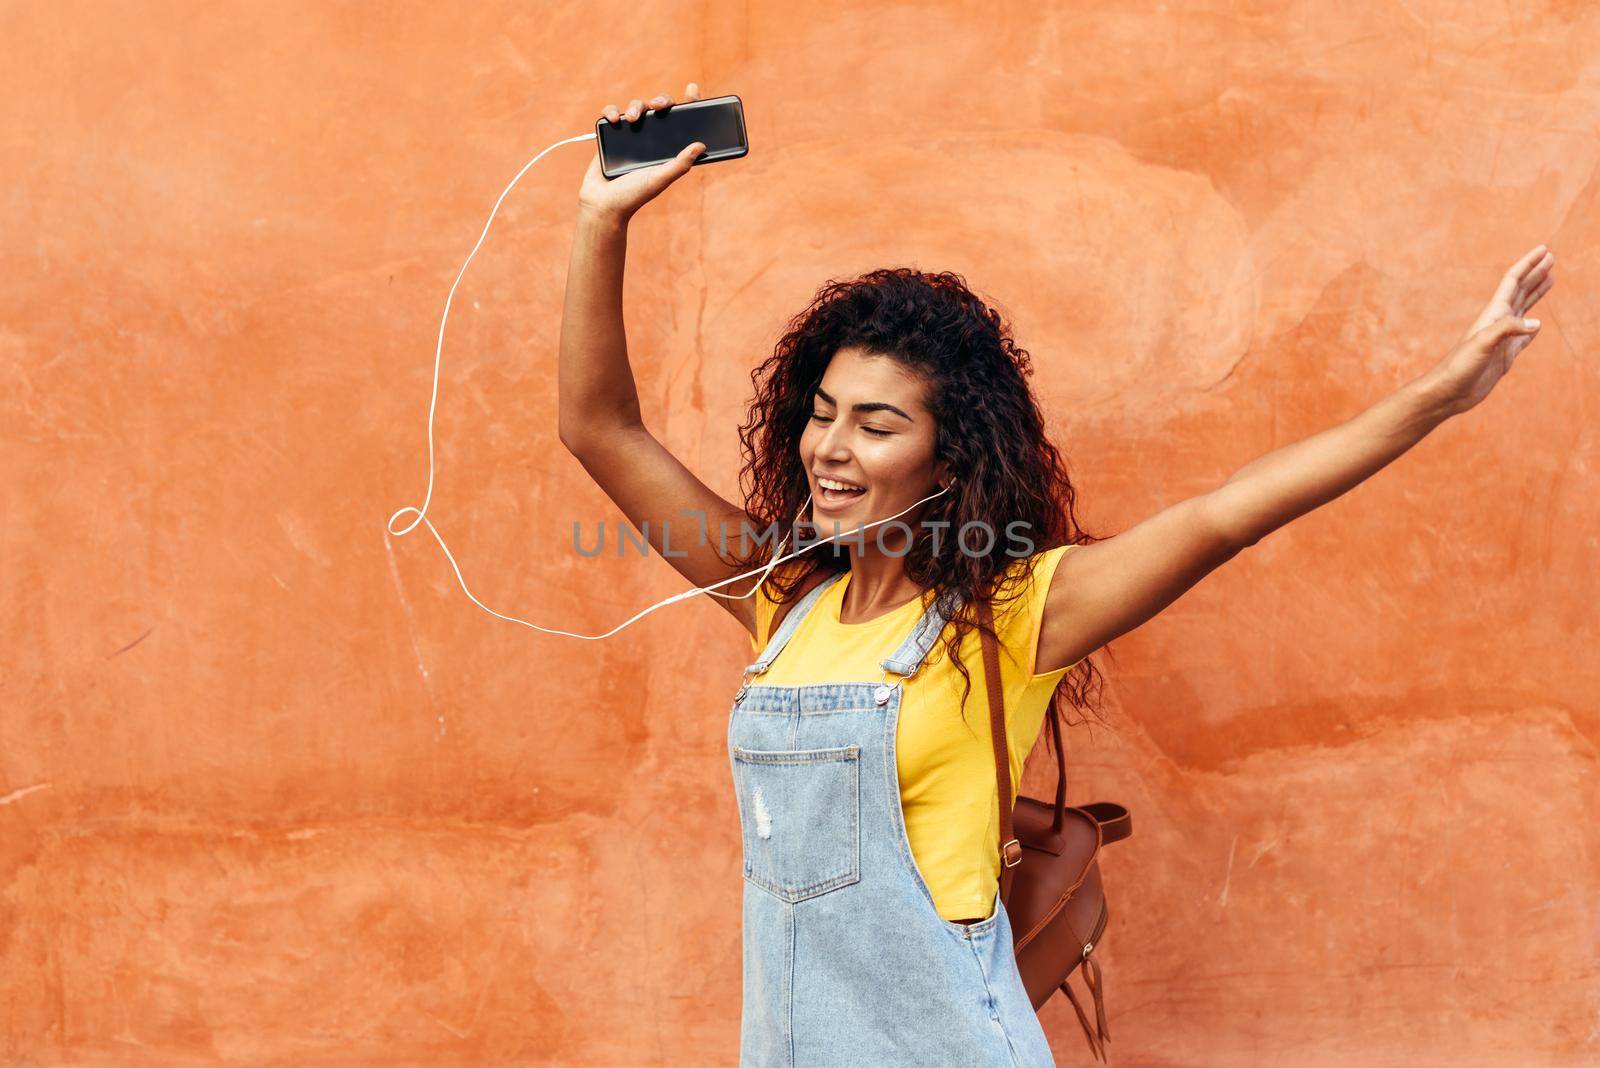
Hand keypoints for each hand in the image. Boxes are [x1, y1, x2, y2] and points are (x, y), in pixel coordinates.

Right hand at [578, 82, 705, 223]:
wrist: (603, 204)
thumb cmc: (634, 195)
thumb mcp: (660, 179)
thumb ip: (680, 164)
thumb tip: (701, 145)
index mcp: (667, 149)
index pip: (681, 122)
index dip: (689, 105)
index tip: (692, 90)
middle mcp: (651, 140)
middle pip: (659, 109)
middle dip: (661, 100)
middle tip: (659, 105)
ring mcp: (631, 136)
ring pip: (637, 108)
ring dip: (636, 106)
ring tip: (632, 119)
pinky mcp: (611, 135)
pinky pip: (612, 114)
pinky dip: (612, 111)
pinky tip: (615, 118)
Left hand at [1426, 243, 1555, 415]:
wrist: (1448, 392)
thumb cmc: (1458, 367)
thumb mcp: (1482, 344)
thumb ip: (1507, 330)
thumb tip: (1537, 324)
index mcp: (1493, 313)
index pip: (1513, 281)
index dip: (1528, 264)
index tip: (1544, 250)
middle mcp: (1498, 322)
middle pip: (1521, 291)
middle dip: (1536, 274)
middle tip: (1551, 258)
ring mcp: (1503, 339)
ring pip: (1525, 310)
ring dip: (1537, 294)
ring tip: (1550, 280)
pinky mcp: (1506, 355)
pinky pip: (1524, 337)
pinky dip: (1533, 328)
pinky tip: (1537, 325)